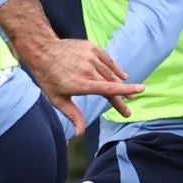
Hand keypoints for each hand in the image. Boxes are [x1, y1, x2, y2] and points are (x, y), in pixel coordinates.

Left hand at [0, 0, 137, 133]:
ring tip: (125, 93)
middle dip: (121, 97)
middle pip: (112, 85)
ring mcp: (91, 56)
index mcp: (82, 83)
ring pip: (111, 72)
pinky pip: (107, 60)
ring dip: (118, 83)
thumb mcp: (57, 99)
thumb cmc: (48, 77)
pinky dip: (115, 68)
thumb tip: (81, 134)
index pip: (109, 89)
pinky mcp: (91, 48)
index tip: (140, 90)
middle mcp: (88, 69)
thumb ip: (73, 115)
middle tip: (127, 108)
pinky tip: (121, 75)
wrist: (42, 49)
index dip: (126, 91)